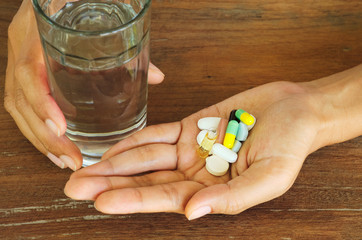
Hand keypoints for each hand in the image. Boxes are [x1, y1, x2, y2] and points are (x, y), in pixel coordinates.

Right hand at [4, 1, 164, 169]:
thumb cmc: (72, 0)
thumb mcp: (97, 14)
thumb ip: (126, 44)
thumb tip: (158, 77)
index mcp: (34, 33)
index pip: (27, 71)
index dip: (41, 102)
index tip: (60, 128)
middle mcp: (20, 48)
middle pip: (19, 100)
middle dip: (45, 136)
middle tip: (72, 160)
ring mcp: (17, 59)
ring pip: (17, 108)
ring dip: (40, 139)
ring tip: (63, 161)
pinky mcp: (22, 70)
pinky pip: (21, 103)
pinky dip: (36, 127)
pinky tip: (54, 144)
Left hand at [64, 80, 324, 218]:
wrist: (295, 110)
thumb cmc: (289, 145)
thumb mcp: (270, 177)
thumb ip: (233, 199)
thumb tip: (193, 213)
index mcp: (211, 192)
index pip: (165, 198)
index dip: (134, 199)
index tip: (101, 201)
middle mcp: (194, 174)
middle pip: (146, 180)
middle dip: (111, 184)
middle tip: (75, 188)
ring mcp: (189, 150)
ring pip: (145, 157)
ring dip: (115, 162)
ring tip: (83, 169)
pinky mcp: (189, 126)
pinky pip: (156, 134)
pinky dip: (135, 139)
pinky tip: (112, 147)